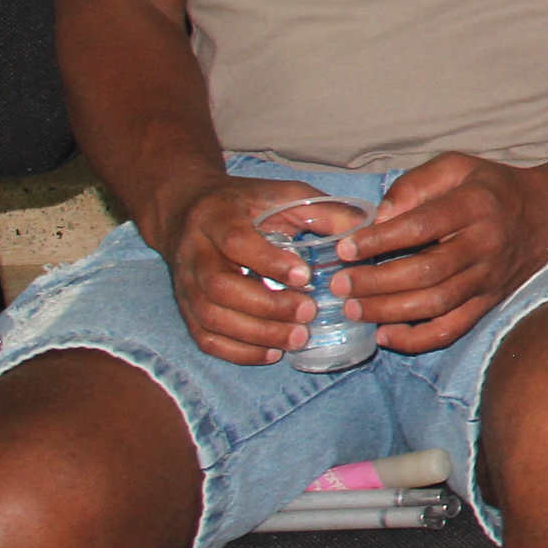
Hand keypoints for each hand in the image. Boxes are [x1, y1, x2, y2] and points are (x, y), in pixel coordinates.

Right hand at [148, 174, 357, 364]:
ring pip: (211, 318)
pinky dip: (238, 351)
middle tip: (309, 314)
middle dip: (267, 306)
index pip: (236, 242)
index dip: (269, 262)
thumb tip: (363, 231)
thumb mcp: (282, 194)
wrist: (186, 211)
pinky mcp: (185, 308)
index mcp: (217, 218)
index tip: (305, 275)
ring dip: (257, 334)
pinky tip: (272, 353)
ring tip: (298, 338)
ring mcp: (185, 284)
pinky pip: (205, 338)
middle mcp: (194, 253)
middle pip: (220, 287)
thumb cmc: (246, 204)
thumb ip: (322, 210)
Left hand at [334, 154, 547, 355]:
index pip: (421, 226)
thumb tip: (379, 219)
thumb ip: (415, 185)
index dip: (379, 240)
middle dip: (375, 282)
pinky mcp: (488, 303)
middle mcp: (484, 245)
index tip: (345, 248)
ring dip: (387, 310)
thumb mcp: (456, 167)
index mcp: (474, 206)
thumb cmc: (491, 188)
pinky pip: (452, 329)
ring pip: (435, 304)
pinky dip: (416, 339)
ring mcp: (488, 279)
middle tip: (340, 284)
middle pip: (425, 272)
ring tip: (353, 308)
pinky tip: (384, 334)